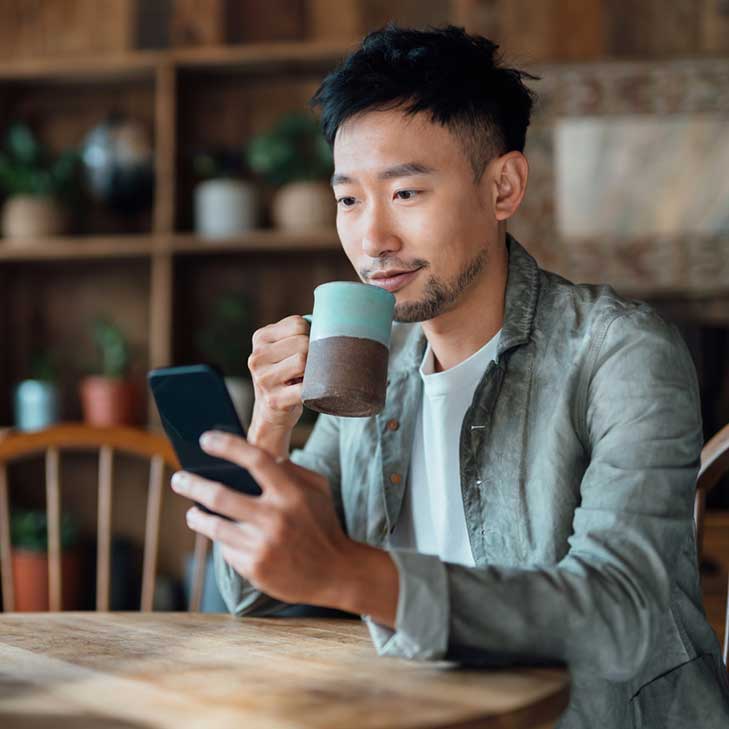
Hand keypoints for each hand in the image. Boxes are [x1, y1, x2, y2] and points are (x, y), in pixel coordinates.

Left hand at [170, 430, 353, 607]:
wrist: (336, 573)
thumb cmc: (324, 525)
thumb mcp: (318, 490)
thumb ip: (291, 470)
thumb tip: (258, 457)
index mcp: (291, 493)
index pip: (255, 459)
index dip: (227, 446)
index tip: (206, 439)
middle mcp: (275, 518)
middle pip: (220, 495)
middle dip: (193, 484)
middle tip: (179, 477)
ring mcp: (263, 546)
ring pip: (215, 527)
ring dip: (198, 516)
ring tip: (193, 511)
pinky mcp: (255, 569)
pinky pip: (227, 550)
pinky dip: (222, 541)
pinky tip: (223, 537)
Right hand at [247, 315, 309, 434]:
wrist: (270, 412)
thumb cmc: (285, 373)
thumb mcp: (282, 348)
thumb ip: (298, 331)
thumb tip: (330, 318)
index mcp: (260, 338)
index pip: (298, 323)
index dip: (310, 335)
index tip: (306, 348)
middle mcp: (257, 357)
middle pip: (302, 342)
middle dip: (313, 353)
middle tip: (308, 366)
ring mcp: (263, 379)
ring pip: (302, 361)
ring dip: (312, 370)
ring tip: (306, 377)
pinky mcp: (275, 400)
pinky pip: (304, 387)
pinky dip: (312, 388)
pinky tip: (308, 391)